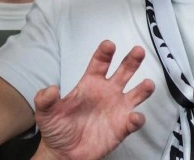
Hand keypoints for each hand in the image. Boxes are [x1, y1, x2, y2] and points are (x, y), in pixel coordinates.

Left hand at [32, 41, 154, 159]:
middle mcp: (107, 92)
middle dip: (131, 61)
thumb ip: (46, 100)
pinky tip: (135, 117)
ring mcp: (117, 108)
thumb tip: (51, 88)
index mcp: (91, 84)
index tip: (109, 45)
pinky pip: (134, 120)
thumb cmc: (57, 129)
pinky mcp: (122, 126)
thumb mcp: (46, 113)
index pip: (100, 63)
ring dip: (143, 88)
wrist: (64, 154)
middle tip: (138, 51)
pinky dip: (137, 119)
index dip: (105, 53)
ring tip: (148, 84)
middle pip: (124, 71)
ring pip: (136, 93)